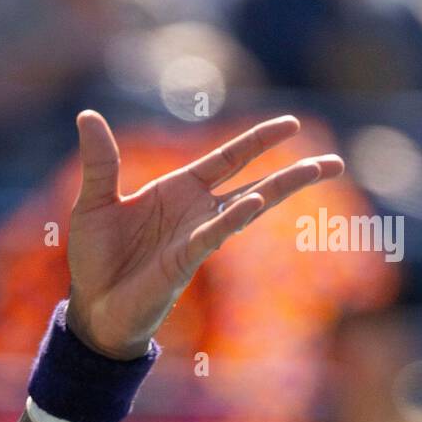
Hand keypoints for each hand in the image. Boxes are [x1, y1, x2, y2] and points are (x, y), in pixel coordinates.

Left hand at [66, 111, 343, 359]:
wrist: (92, 306)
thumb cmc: (96, 258)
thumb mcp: (94, 201)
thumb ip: (100, 160)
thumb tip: (87, 116)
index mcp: (178, 191)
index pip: (227, 159)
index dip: (256, 141)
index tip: (291, 124)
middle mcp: (195, 211)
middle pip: (254, 183)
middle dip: (291, 172)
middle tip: (334, 161)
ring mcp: (196, 236)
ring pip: (247, 208)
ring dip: (280, 189)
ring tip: (316, 171)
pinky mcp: (185, 260)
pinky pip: (214, 234)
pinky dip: (233, 217)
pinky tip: (254, 202)